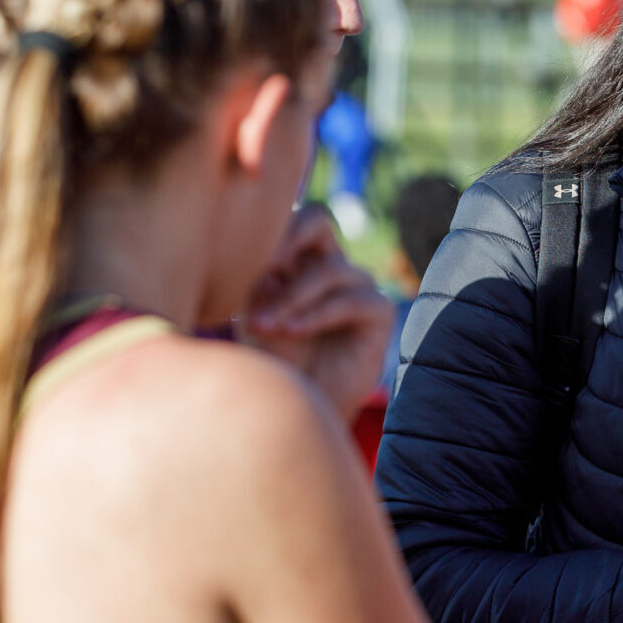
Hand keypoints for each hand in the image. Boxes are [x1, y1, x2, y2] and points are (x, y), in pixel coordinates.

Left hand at [239, 205, 393, 422]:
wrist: (302, 403)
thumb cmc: (274, 359)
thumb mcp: (253, 314)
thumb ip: (254, 280)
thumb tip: (257, 249)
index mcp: (298, 259)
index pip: (290, 220)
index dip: (270, 230)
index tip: (243, 258)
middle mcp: (329, 265)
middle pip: (318, 219)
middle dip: (289, 239)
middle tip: (265, 267)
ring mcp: (357, 286)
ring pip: (331, 269)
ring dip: (294, 297)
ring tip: (266, 326)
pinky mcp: (379, 312)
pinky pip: (352, 300)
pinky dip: (318, 314)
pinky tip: (294, 332)